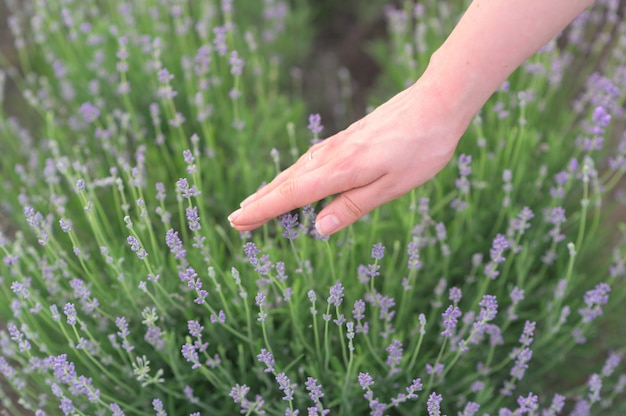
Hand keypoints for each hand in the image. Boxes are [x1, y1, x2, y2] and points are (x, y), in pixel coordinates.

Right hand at [228, 77, 469, 235]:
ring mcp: (338, 145)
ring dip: (272, 188)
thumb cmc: (420, 149)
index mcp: (339, 171)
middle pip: (286, 182)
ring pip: (296, 170)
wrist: (436, 103)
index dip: (263, 211)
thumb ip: (352, 207)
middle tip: (235, 219)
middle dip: (260, 202)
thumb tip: (318, 228)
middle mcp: (331, 156)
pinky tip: (293, 178)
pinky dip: (293, 174)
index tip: (238, 222)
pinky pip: (310, 161)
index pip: (290, 196)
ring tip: (254, 202)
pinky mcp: (347, 139)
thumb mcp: (390, 187)